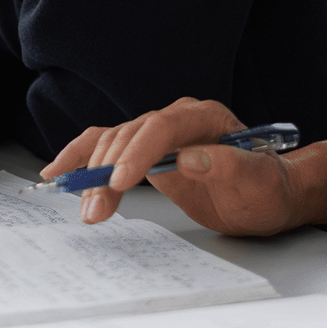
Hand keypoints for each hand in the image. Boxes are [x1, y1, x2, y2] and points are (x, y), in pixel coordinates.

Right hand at [42, 98, 296, 234]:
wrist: (267, 196)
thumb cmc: (267, 188)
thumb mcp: (258, 181)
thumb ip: (230, 166)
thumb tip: (189, 158)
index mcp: (205, 117)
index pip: (161, 126)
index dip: (136, 152)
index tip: (119, 182)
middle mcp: (176, 118)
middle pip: (129, 136)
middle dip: (107, 173)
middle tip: (95, 210)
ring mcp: (158, 133)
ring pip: (112, 143)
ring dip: (93, 176)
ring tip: (87, 211)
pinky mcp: (145, 152)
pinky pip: (106, 147)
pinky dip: (81, 157)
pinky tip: (59, 171)